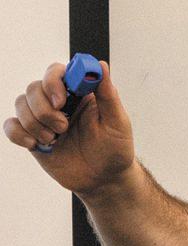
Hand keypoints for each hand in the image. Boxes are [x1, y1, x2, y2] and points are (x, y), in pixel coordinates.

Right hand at [4, 59, 134, 196]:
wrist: (103, 179)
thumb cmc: (115, 149)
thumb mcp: (117, 122)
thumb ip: (108, 94)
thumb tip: (100, 65)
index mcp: (79, 93)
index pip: (57, 72)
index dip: (53, 82)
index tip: (61, 101)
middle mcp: (59, 102)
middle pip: (34, 87)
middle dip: (45, 110)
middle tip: (63, 128)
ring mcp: (44, 119)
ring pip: (21, 104)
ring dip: (35, 124)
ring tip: (55, 140)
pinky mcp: (33, 136)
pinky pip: (11, 125)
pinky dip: (18, 134)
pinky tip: (35, 145)